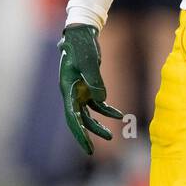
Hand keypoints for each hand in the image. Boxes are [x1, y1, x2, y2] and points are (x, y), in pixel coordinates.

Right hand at [58, 24, 123, 154]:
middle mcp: (71, 92)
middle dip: (85, 135)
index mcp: (67, 89)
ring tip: (111, 135)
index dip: (78, 133)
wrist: (82, 33)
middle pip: (78, 119)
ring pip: (87, 113)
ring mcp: (79, 90)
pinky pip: (96, 103)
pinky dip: (106, 110)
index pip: (72, 116)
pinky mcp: (87, 86)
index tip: (86, 146)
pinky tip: (118, 115)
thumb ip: (94, 81)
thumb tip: (100, 100)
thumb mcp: (89, 62)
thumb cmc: (82, 45)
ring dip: (98, 124)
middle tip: (91, 152)